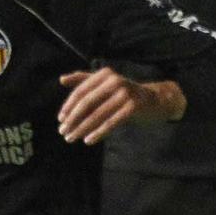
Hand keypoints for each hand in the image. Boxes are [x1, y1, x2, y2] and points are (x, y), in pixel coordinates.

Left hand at [58, 68, 183, 143]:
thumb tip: (61, 79)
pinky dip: (99, 132)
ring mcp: (125, 93)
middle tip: (63, 132)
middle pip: (87, 103)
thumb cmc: (125, 93)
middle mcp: (114, 80)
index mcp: (104, 74)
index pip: (81, 91)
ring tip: (72, 138)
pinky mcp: (134, 106)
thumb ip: (84, 80)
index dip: (69, 106)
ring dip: (82, 128)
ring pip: (97, 114)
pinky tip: (89, 140)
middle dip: (73, 119)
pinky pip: (111, 122)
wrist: (154, 100)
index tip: (60, 120)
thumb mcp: (105, 83)